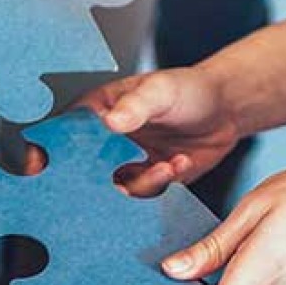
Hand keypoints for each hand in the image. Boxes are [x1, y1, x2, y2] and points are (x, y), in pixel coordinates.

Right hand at [77, 68, 238, 195]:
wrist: (225, 109)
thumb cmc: (189, 89)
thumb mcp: (160, 90)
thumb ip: (136, 105)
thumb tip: (111, 121)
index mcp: (95, 113)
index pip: (65, 135)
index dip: (60, 152)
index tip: (69, 163)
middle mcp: (104, 141)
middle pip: (82, 171)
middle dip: (102, 179)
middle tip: (126, 175)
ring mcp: (123, 163)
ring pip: (112, 188)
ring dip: (142, 183)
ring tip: (166, 166)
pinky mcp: (145, 181)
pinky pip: (141, 195)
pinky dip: (160, 185)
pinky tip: (179, 164)